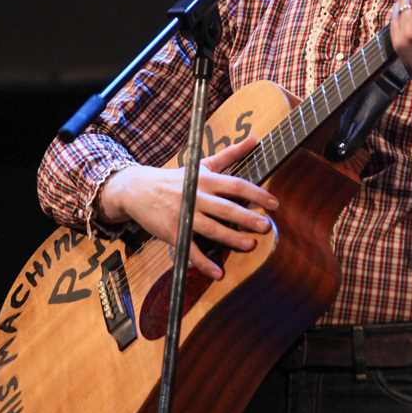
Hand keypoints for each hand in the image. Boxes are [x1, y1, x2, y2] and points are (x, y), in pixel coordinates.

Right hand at [97, 137, 277, 279]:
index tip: (274, 204)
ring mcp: (184, 215)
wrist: (137, 189)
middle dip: (248, 218)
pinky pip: (191, 250)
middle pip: (226, 208)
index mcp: (205, 180)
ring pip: (212, 229)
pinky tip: (218, 273)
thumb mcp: (202, 164)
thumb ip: (230, 154)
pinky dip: (204, 263)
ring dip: (232, 239)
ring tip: (251, 245)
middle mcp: (196, 196)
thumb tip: (255, 139)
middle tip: (266, 227)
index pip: (236, 185)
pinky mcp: (172, 232)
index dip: (257, 194)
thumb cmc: (176, 178)